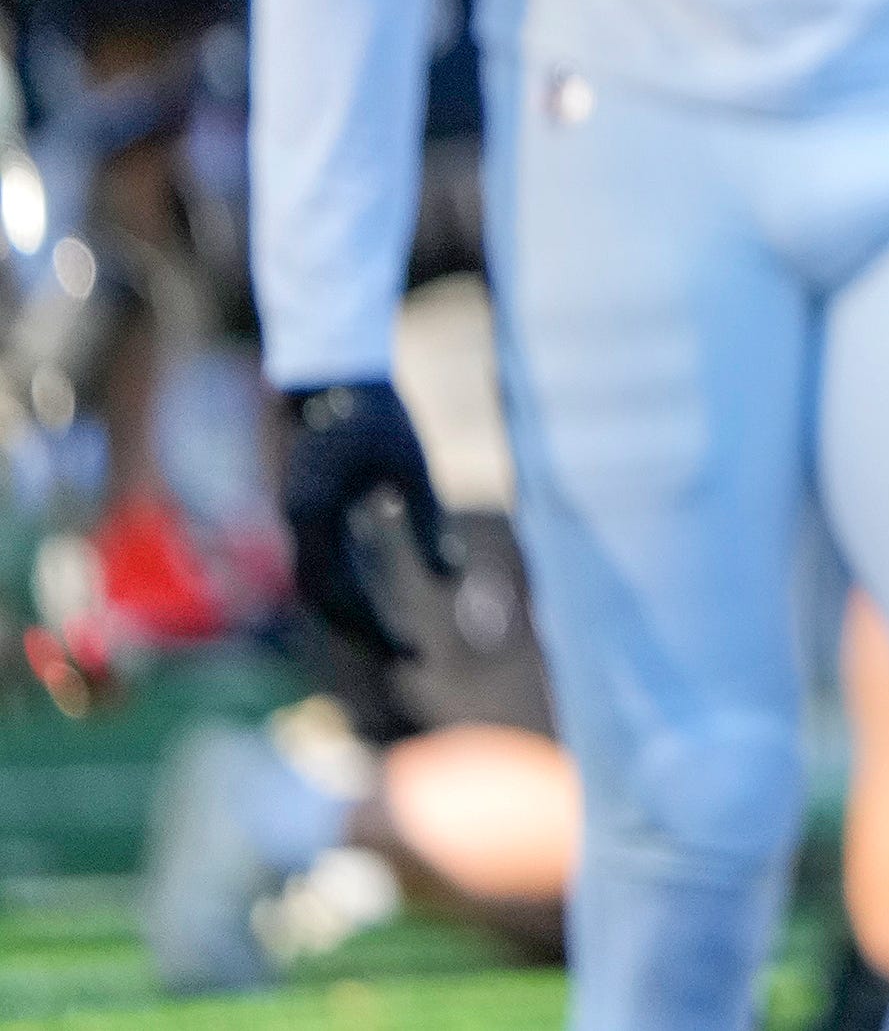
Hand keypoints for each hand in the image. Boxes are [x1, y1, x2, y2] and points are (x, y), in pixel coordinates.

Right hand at [280, 381, 456, 663]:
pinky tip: (382, 607)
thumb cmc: (376, 412)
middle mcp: (297, 524)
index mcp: (311, 514)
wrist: (335, 372)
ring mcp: (300, 520)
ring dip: (355, 616)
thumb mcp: (412, 463)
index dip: (370, 627)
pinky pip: (326, 566)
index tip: (411, 651)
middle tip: (411, 658)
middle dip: (362, 633)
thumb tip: (450, 577)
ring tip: (400, 642)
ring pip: (320, 586)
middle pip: (322, 599)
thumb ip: (428, 518)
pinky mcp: (311, 513)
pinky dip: (351, 591)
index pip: (334, 592)